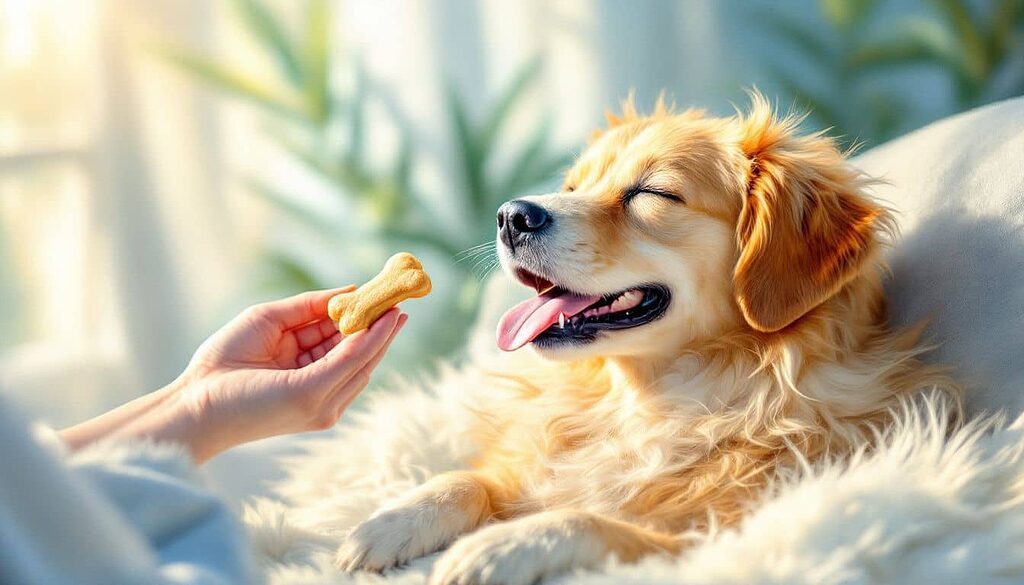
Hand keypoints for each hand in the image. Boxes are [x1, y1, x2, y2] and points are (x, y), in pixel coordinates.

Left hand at [61, 288, 406, 461]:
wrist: (192, 402)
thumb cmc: (222, 363)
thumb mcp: (269, 321)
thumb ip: (308, 307)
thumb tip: (350, 291)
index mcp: (307, 372)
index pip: (344, 343)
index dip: (366, 318)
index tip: (386, 295)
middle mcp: (321, 390)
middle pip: (361, 351)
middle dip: (382, 322)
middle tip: (403, 295)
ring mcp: (322, 400)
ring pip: (362, 358)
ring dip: (382, 328)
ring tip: (399, 300)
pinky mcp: (314, 398)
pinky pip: (350, 363)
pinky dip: (370, 340)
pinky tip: (384, 319)